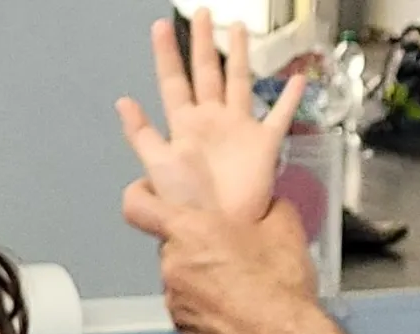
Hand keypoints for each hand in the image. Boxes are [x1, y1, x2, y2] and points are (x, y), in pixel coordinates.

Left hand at [115, 8, 304, 219]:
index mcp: (184, 124)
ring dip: (239, 57)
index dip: (166, 55)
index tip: (160, 27)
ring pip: (239, 83)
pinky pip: (279, 117)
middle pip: (206, 72)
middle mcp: (211, 121)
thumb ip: (140, 134)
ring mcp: (239, 130)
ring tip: (239, 29)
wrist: (221, 227)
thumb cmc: (187, 201)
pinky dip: (289, 100)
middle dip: (202, 43)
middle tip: (203, 14)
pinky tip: (297, 80)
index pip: (172, 81)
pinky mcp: (264, 144)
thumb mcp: (157, 166)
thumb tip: (122, 101)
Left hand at [121, 180, 322, 333]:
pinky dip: (208, 308)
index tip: (151, 193)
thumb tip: (268, 206)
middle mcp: (172, 265)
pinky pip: (190, 310)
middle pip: (171, 245)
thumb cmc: (277, 288)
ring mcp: (175, 302)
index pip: (138, 205)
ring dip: (203, 279)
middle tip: (228, 247)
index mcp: (189, 232)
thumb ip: (268, 208)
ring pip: (182, 280)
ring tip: (241, 286)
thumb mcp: (286, 230)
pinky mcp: (185, 332)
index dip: (141, 195)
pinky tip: (238, 312)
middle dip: (195, 245)